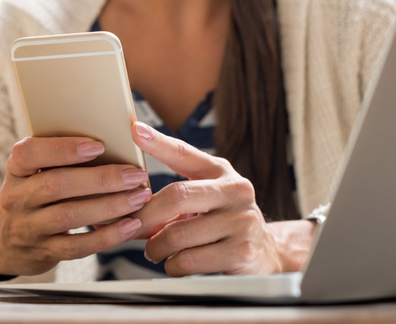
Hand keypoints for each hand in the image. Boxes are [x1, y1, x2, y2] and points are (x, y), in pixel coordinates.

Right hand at [0, 136, 151, 276]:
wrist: (6, 243)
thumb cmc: (33, 195)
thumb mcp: (33, 173)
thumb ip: (59, 158)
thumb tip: (111, 140)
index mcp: (16, 170)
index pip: (29, 153)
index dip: (63, 149)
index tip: (98, 146)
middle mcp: (17, 198)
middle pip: (56, 185)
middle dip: (100, 179)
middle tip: (135, 175)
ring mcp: (28, 228)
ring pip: (68, 216)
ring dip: (109, 206)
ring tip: (139, 197)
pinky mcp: (44, 252)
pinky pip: (77, 246)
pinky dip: (107, 236)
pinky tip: (130, 225)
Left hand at [130, 122, 311, 276]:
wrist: (265, 254)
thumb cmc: (223, 222)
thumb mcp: (205, 200)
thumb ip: (171, 202)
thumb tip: (130, 212)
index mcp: (221, 172)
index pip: (185, 154)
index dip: (159, 142)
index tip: (135, 130)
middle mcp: (235, 190)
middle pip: (176, 196)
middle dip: (145, 215)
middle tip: (131, 227)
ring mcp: (241, 221)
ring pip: (177, 235)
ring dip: (156, 248)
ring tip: (154, 251)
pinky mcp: (241, 252)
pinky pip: (188, 260)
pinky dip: (172, 265)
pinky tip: (175, 263)